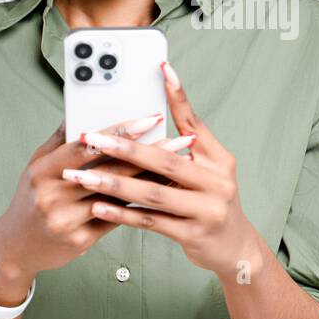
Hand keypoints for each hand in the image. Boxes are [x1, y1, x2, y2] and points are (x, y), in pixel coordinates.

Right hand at [0, 112, 190, 299]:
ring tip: (180, 166)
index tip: (149, 120)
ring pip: (118, 195)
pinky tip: (163, 193)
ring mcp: (68, 220)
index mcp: (44, 170)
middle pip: (110, 169)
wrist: (16, 248)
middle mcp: (54, 195)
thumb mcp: (37, 166)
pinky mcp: (81, 240)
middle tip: (181, 140)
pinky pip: (117, 218)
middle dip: (150, 152)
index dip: (119, 132)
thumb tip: (79, 108)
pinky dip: (141, 204)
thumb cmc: (31, 200)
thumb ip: (61, 139)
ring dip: (153, 179)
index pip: (86, 146)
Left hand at [61, 60, 262, 279]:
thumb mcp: (209, 170)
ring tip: (83, 177)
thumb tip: (152, 118)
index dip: (179, 97)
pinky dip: (123, 214)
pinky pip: (151, 221)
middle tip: (92, 138)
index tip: (162, 71)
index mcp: (218, 159)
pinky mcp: (193, 234)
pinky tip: (99, 206)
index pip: (194, 122)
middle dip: (125, 148)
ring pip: (154, 193)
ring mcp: (207, 209)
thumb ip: (185, 148)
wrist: (235, 247)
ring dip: (114, 184)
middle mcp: (217, 181)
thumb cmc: (211, 202)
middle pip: (166, 160)